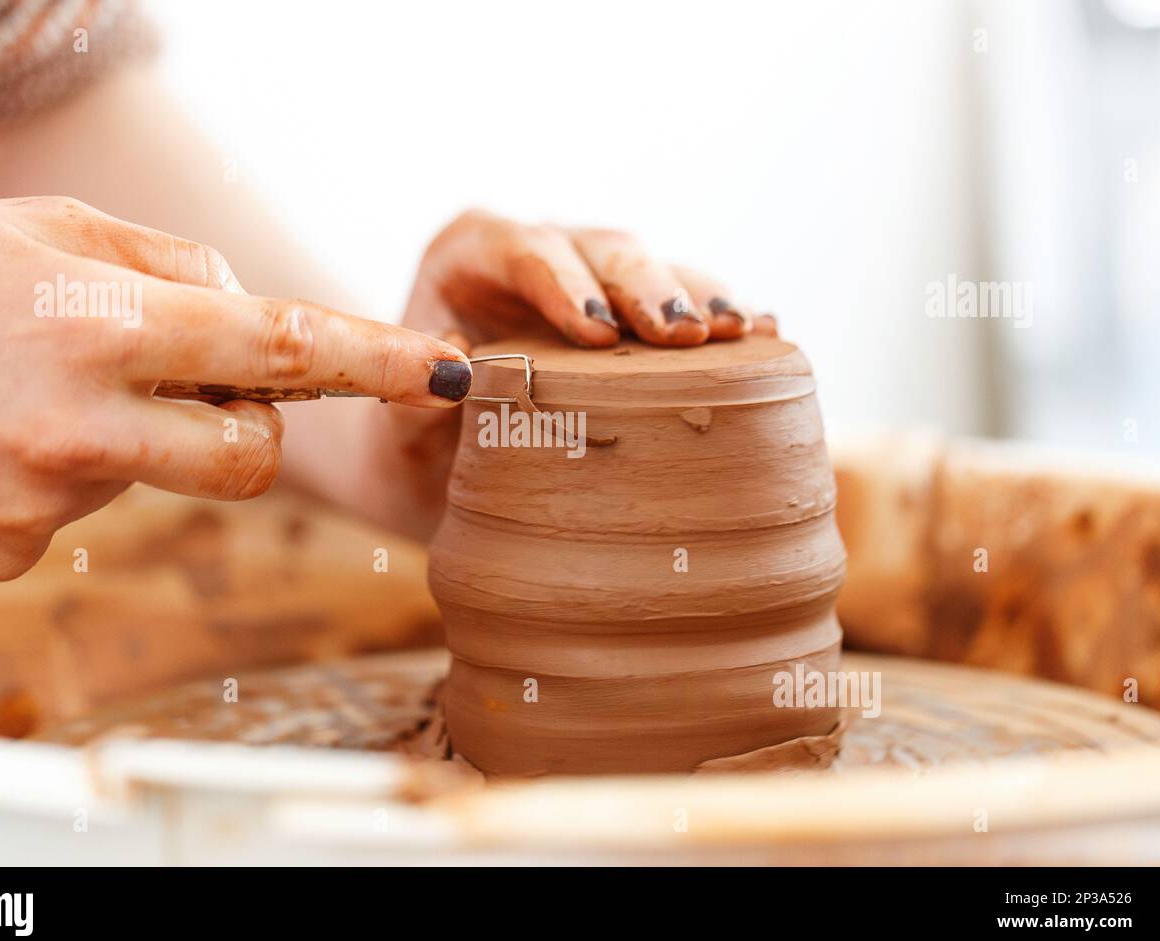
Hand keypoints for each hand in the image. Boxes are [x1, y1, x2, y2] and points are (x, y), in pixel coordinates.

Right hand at [0, 197, 469, 578]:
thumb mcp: (52, 230)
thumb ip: (173, 268)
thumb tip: (255, 320)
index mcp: (103, 325)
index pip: (281, 349)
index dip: (377, 361)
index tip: (455, 371)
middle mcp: (79, 423)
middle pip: (252, 459)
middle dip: (246, 428)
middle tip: (182, 385)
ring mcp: (38, 500)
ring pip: (161, 484)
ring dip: (136, 443)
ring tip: (39, 395)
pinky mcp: (1, 553)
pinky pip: (84, 520)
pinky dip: (65, 481)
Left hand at [365, 209, 776, 538]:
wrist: (434, 473)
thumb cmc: (410, 448)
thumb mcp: (395, 425)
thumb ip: (410, 389)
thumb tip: (457, 366)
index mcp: (468, 256)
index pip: (518, 248)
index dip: (564, 282)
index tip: (598, 333)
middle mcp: (537, 257)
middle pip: (600, 249)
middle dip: (647, 287)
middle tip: (687, 335)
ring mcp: (591, 283)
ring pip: (652, 270)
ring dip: (699, 299)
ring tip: (743, 332)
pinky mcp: (631, 320)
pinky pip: (681, 306)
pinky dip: (719, 323)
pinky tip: (763, 338)